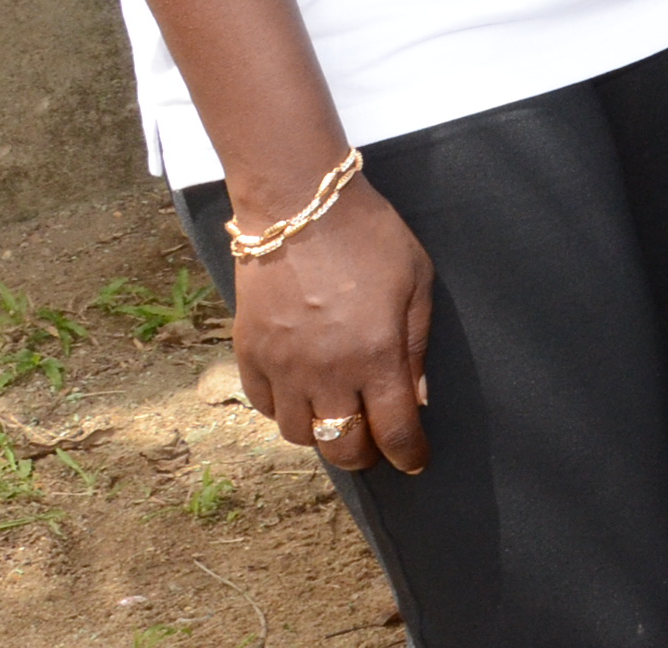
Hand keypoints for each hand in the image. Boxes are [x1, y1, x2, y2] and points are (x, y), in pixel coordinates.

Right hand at [229, 183, 434, 474]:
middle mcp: (326, 372)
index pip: (394, 430)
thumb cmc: (370, 237)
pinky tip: (302, 394)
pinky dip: (285, 411)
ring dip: (323, 434)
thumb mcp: (416, 282)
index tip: (416, 461)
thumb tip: (418, 396)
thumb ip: (417, 344)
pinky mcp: (249, 354)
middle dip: (365, 455)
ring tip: (339, 415)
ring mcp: (282, 367)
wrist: (299, 206)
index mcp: (376, 356)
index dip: (409, 454)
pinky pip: (264, 406)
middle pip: (343, 446)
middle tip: (378, 445)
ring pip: (299, 435)